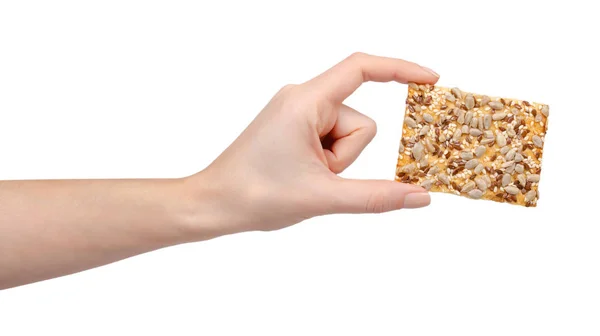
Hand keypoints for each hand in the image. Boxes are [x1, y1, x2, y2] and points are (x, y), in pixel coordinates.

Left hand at [189, 53, 439, 234]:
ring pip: (345, 134)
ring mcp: (296, 112)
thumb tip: (420, 196)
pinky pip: (329, 138)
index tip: (430, 81)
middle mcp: (301, 98)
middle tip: (315, 176)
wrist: (213, 204)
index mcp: (306, 101)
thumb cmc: (256, 195)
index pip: (362, 68)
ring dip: (335, 161)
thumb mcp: (324, 196)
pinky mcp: (293, 126)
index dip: (401, 70)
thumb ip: (377, 196)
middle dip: (347, 155)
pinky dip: (325, 159)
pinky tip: (301, 174)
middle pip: (358, 120)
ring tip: (304, 177)